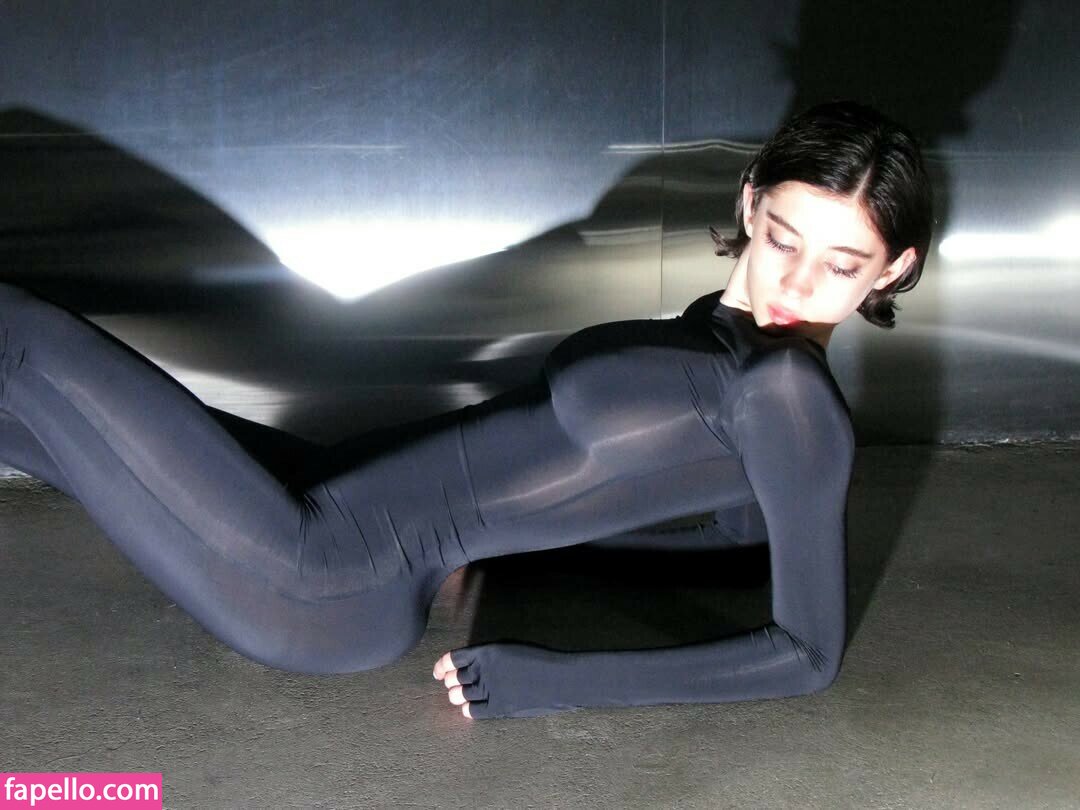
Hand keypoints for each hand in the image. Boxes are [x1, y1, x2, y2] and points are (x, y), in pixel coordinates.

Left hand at [432, 642, 578, 718]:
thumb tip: (471, 665)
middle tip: (452, 685)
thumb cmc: (539, 660)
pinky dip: (469, 710)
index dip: (441, 666)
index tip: (438, 672)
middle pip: (453, 679)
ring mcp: (490, 690)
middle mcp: (483, 670)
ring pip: (459, 696)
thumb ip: (488, 657)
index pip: (453, 659)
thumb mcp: (510, 650)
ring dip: (457, 697)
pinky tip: (473, 708)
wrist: (559, 678)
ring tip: (461, 696)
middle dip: (449, 683)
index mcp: (486, 652)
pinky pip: (473, 711)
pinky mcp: (498, 707)